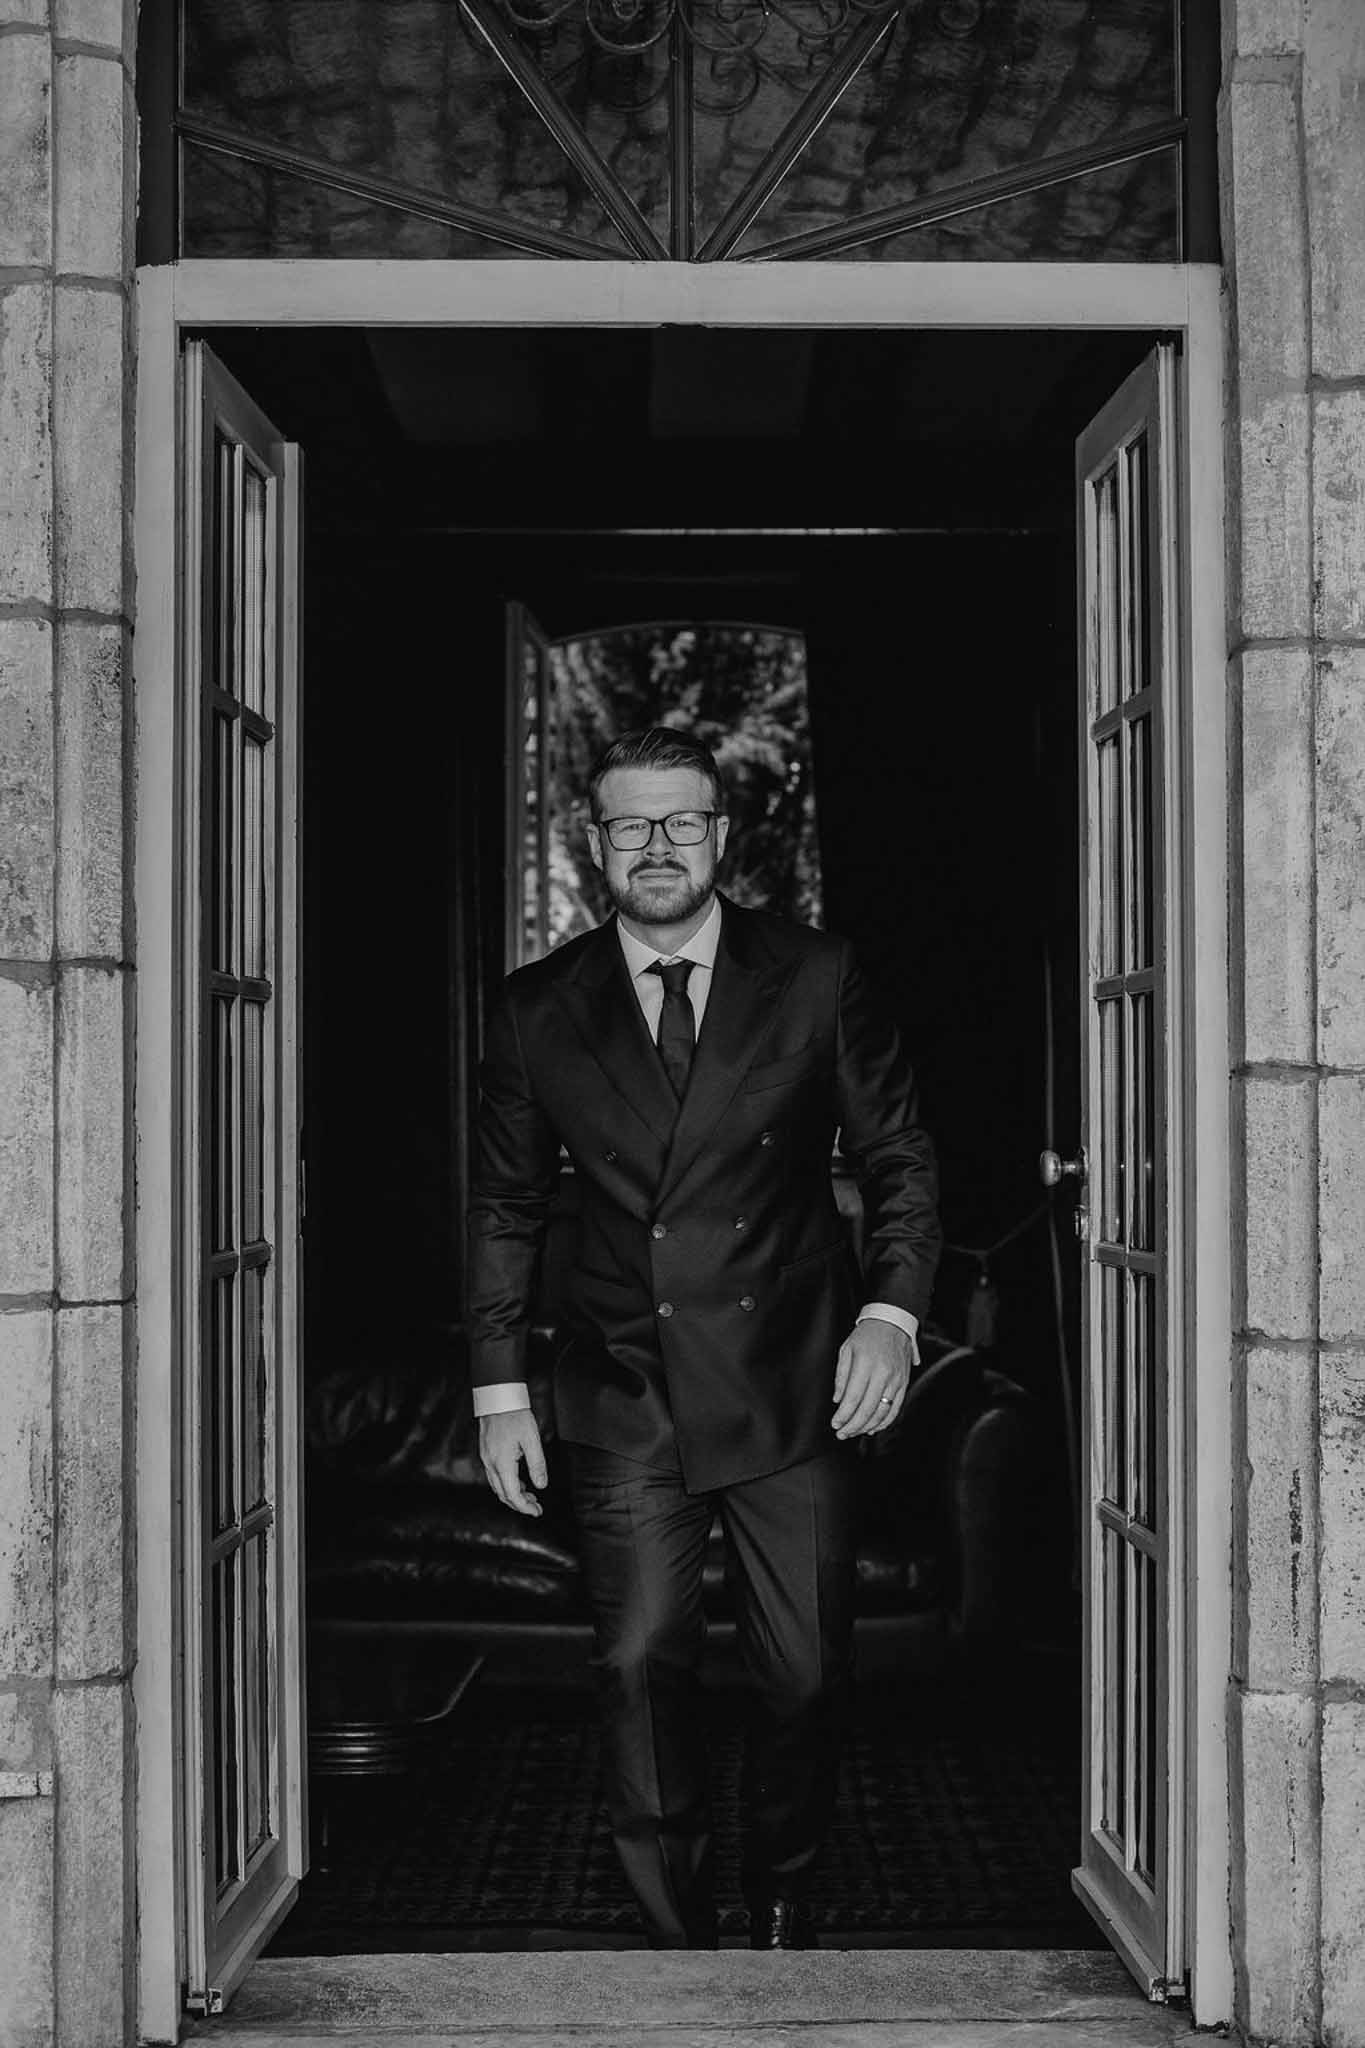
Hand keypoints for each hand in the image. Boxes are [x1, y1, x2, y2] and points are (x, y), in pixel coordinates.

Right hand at [479, 1410, 547, 1515]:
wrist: (498, 1397)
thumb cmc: (515, 1415)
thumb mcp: (532, 1439)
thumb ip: (537, 1464)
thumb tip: (541, 1486)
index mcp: (502, 1462)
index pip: (512, 1494)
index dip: (525, 1507)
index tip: (537, 1512)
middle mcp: (491, 1463)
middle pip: (503, 1494)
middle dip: (519, 1504)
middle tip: (536, 1507)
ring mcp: (486, 1458)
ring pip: (498, 1486)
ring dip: (513, 1495)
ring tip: (530, 1496)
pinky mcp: (486, 1452)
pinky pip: (495, 1476)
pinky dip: (507, 1484)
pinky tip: (519, 1481)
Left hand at [831, 1319, 915, 1438]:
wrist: (892, 1323)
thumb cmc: (867, 1336)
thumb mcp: (846, 1350)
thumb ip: (841, 1376)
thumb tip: (838, 1401)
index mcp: (865, 1364)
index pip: (853, 1398)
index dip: (843, 1415)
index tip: (835, 1423)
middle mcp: (883, 1374)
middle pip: (867, 1409)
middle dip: (852, 1426)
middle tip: (842, 1433)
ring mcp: (896, 1380)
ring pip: (882, 1412)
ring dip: (866, 1427)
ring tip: (854, 1432)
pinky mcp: (904, 1384)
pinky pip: (895, 1409)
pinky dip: (884, 1422)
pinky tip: (873, 1427)